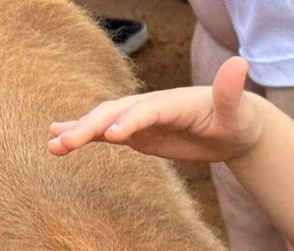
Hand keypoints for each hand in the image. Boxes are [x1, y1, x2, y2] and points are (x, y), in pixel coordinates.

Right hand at [47, 57, 260, 162]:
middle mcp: (151, 106)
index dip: (132, 121)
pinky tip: (57, 139)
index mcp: (173, 102)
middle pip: (116, 113)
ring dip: (78, 131)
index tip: (114, 136)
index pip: (148, 110)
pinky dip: (83, 134)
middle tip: (66, 143)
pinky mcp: (137, 132)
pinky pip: (105, 132)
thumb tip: (240, 63)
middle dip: (90, 127)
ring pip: (103, 121)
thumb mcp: (237, 110)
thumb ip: (231, 91)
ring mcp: (140, 118)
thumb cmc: (236, 119)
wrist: (231, 126)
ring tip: (52, 144)